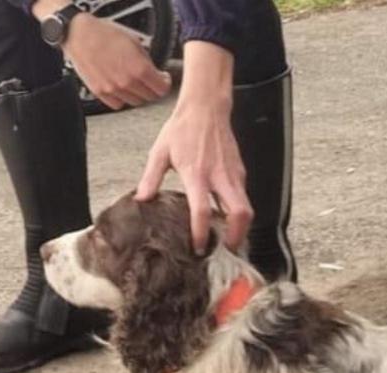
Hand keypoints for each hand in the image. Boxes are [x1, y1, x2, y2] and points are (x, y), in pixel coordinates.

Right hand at [58, 12, 170, 108]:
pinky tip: (120, 87)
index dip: (164, 84)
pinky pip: (118, 104)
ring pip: (135, 102)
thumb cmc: (105, 34)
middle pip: (150, 97)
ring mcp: (113, 89)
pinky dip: (122, 99)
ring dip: (137, 94)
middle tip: (149, 81)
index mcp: (140, 69)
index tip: (163, 80)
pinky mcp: (100, 92)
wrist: (79, 34)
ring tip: (133, 82)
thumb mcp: (135, 43)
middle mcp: (127, 82)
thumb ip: (147, 62)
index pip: (162, 89)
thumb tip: (156, 73)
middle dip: (152, 89)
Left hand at [134, 42, 252, 253]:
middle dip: (236, 235)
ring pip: (246, 207)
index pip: (202, 210)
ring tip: (226, 240)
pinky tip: (225, 217)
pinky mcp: (240, 172)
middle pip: (239, 213)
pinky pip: (243, 197)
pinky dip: (237, 211)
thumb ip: (151, 178)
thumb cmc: (183, 129)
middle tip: (225, 250)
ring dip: (239, 226)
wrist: (206, 107)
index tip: (198, 248)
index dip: (201, 233)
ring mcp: (234, 174)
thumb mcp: (160, 152)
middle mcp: (220, 176)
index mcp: (197, 173)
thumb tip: (141, 200)